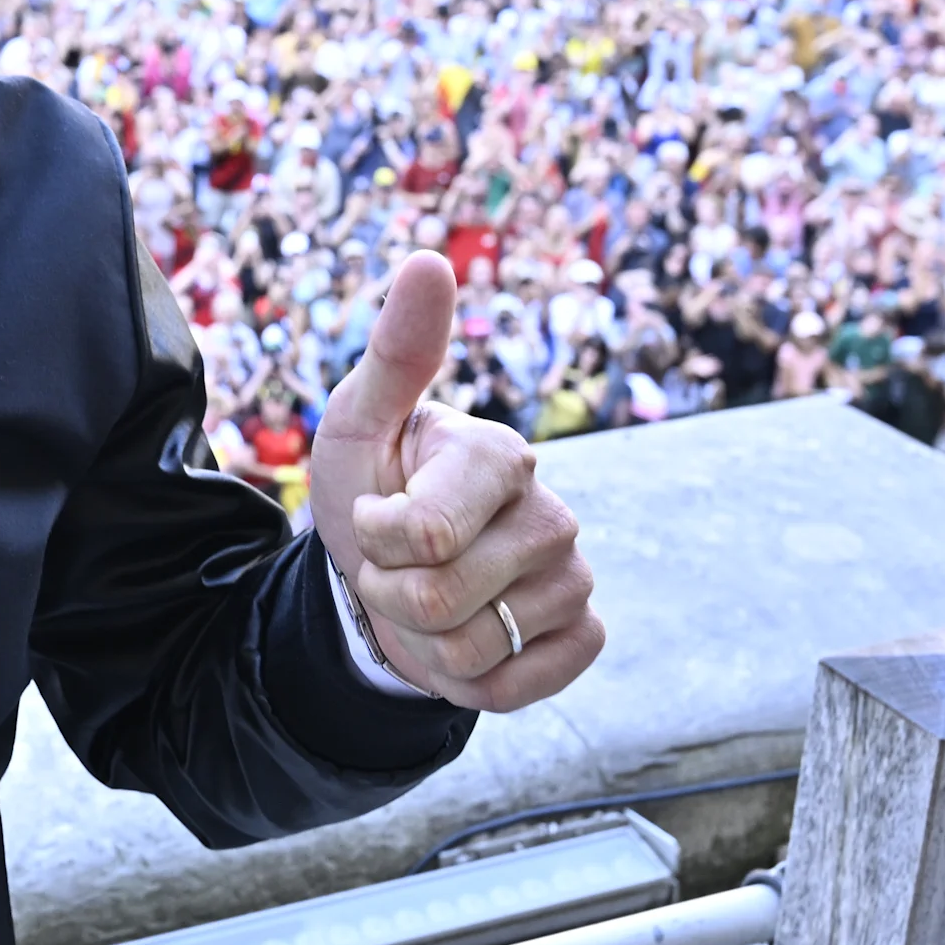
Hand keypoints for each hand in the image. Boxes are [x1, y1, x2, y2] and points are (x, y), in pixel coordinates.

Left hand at [306, 252, 603, 711]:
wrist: (391, 572)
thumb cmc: (375, 485)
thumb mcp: (359, 422)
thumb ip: (395, 351)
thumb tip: (430, 258)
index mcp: (498, 455)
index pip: (418, 534)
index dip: (373, 541)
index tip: (375, 514)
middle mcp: (550, 512)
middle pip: (438, 600)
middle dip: (389, 595)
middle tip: (395, 566)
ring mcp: (573, 576)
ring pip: (472, 650)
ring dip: (425, 640)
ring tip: (428, 599)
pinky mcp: (585, 634)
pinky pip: (522, 686)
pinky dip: (474, 680)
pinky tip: (472, 637)